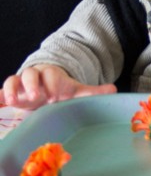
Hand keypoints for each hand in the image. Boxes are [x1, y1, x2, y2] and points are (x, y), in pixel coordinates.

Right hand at [0, 64, 116, 109]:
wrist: (46, 90)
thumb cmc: (61, 91)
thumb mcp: (76, 91)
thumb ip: (93, 91)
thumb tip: (114, 90)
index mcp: (51, 75)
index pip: (50, 74)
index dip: (51, 82)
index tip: (54, 95)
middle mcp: (35, 77)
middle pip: (29, 74)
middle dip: (31, 84)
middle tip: (36, 97)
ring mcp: (21, 85)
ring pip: (13, 80)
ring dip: (11, 89)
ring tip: (13, 101)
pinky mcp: (12, 94)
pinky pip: (2, 93)